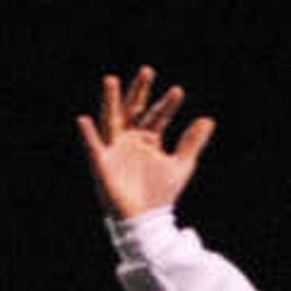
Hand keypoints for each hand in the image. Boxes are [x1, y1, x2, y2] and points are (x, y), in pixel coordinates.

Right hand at [74, 66, 215, 220]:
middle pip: (133, 110)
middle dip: (139, 92)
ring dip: (110, 101)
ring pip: (112, 120)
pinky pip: (93, 148)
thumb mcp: (181, 165)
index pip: (157, 116)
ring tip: (111, 80)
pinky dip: (88, 135)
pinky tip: (83, 120)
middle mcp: (130, 141)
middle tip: (147, 71)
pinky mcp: (102, 165)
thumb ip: (192, 142)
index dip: (167, 104)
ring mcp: (115, 151)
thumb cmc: (160, 194)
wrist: (145, 220)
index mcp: (148, 140)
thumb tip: (207, 119)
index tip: (178, 92)